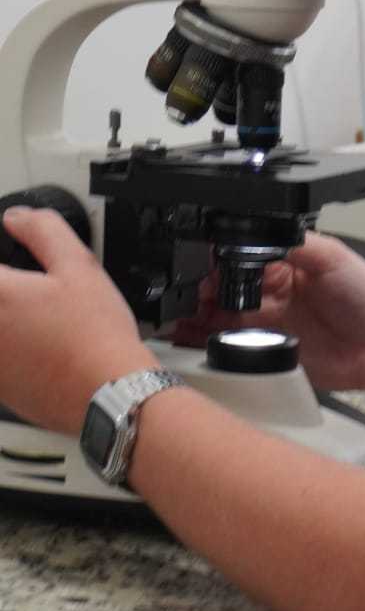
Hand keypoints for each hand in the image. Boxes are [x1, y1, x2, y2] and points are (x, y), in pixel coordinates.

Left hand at [0, 208, 155, 434]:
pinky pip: (0, 357)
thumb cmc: (96, 334)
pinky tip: (37, 343)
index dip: (3, 257)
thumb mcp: (79, 265)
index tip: (15, 264)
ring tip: (37, 317)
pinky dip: (12, 346)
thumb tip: (18, 218)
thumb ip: (44, 231)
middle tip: (23, 284)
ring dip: (10, 319)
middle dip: (7, 287)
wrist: (107, 392)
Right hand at [174, 231, 364, 393]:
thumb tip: (258, 227)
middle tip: (183, 294)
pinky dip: (206, 345)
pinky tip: (191, 341)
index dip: (214, 262)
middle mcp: (271, 293)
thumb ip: (293, 240)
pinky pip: (230, 349)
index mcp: (284, 264)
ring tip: (177, 317)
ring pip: (218, 319)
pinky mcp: (269, 353)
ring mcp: (268, 324)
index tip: (198, 266)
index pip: (237, 258)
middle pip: (221, 289)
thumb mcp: (330, 255)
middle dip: (197, 290)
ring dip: (195, 317)